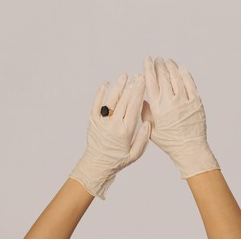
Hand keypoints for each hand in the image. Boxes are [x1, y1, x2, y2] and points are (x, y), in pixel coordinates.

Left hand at [70, 74, 150, 198]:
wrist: (97, 165)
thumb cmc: (118, 161)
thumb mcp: (135, 154)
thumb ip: (143, 138)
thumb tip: (148, 122)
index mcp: (125, 131)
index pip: (134, 107)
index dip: (139, 92)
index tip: (143, 82)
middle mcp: (113, 124)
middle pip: (123, 101)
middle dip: (131, 86)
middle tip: (138, 75)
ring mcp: (101, 122)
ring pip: (110, 100)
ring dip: (118, 87)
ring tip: (124, 76)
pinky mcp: (92, 121)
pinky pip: (96, 104)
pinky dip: (100, 93)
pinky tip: (106, 84)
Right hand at [142, 57, 218, 178]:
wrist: (189, 149)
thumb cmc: (169, 141)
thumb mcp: (151, 129)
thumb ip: (145, 112)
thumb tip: (142, 97)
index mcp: (158, 108)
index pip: (151, 82)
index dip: (148, 68)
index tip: (146, 59)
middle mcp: (171, 102)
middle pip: (164, 76)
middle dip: (159, 65)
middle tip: (157, 59)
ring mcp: (185, 101)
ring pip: (177, 77)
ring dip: (172, 67)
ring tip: (168, 61)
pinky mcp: (196, 102)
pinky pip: (191, 83)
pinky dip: (185, 74)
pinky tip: (181, 69)